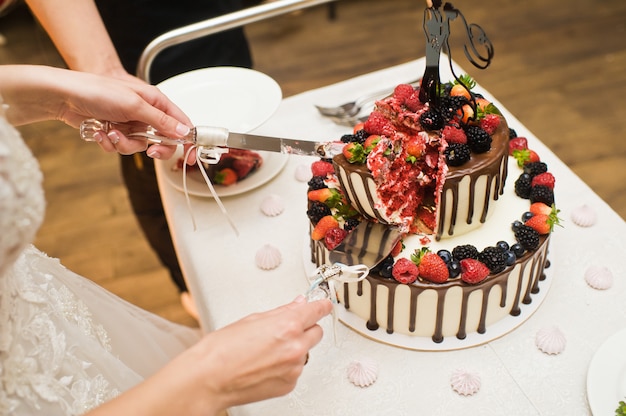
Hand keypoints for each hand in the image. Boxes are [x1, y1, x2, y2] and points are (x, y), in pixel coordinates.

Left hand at [0, 65, 195, 161]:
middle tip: (148, 150)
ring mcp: (131, 125)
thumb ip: (161, 120)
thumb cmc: (99, 89)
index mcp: (156, 103)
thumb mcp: (134, 105)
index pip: (181, 124)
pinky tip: (100, 132)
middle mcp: (146, 115)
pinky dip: (110, 144)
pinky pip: (121, 148)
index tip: (189, 157)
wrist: (66, 95)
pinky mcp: (116, 133)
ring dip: (124, 144)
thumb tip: (183, 131)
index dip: (187, 141)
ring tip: (111, 132)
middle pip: (163, 141)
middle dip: (154, 148)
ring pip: (139, 147)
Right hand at [192, 296, 331, 411]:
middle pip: (317, 332)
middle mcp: (295, 347)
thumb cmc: (222, 350)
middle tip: (287, 328)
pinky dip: (286, 366)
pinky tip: (266, 363)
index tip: (324, 304)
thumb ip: (281, 312)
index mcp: (288, 325)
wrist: (209, 379)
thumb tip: (297, 304)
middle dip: (306, 328)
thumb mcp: (252, 319)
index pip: (317, 311)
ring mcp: (294, 368)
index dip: (321, 306)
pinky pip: (295, 370)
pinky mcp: (289, 385)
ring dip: (295, 348)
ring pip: (306, 352)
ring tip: (267, 349)